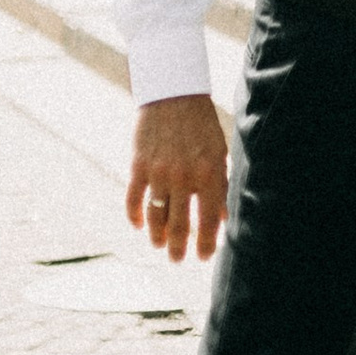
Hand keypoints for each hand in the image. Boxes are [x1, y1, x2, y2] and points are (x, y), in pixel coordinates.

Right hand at [128, 96, 228, 261]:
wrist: (172, 95)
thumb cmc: (201, 126)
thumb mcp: (219, 153)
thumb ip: (220, 185)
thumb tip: (222, 218)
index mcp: (208, 174)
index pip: (207, 220)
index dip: (205, 243)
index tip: (203, 256)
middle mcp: (183, 177)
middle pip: (179, 224)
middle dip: (178, 247)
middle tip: (177, 259)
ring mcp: (158, 172)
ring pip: (156, 216)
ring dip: (157, 236)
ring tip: (159, 245)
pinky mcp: (138, 166)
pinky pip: (134, 199)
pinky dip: (135, 216)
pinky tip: (138, 226)